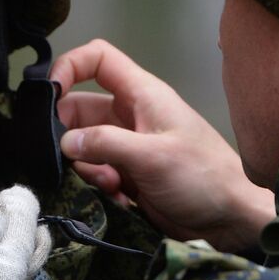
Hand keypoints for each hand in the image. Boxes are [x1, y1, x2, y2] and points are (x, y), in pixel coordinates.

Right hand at [52, 39, 275, 252]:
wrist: (230, 220)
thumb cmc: (204, 178)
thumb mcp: (153, 156)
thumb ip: (106, 144)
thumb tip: (65, 141)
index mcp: (142, 95)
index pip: (97, 59)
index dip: (69, 67)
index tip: (48, 95)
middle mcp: (132, 115)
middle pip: (79, 108)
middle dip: (68, 134)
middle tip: (69, 158)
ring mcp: (128, 146)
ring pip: (84, 145)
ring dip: (85, 165)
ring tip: (108, 183)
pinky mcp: (128, 174)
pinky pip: (96, 172)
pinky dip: (98, 184)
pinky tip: (118, 197)